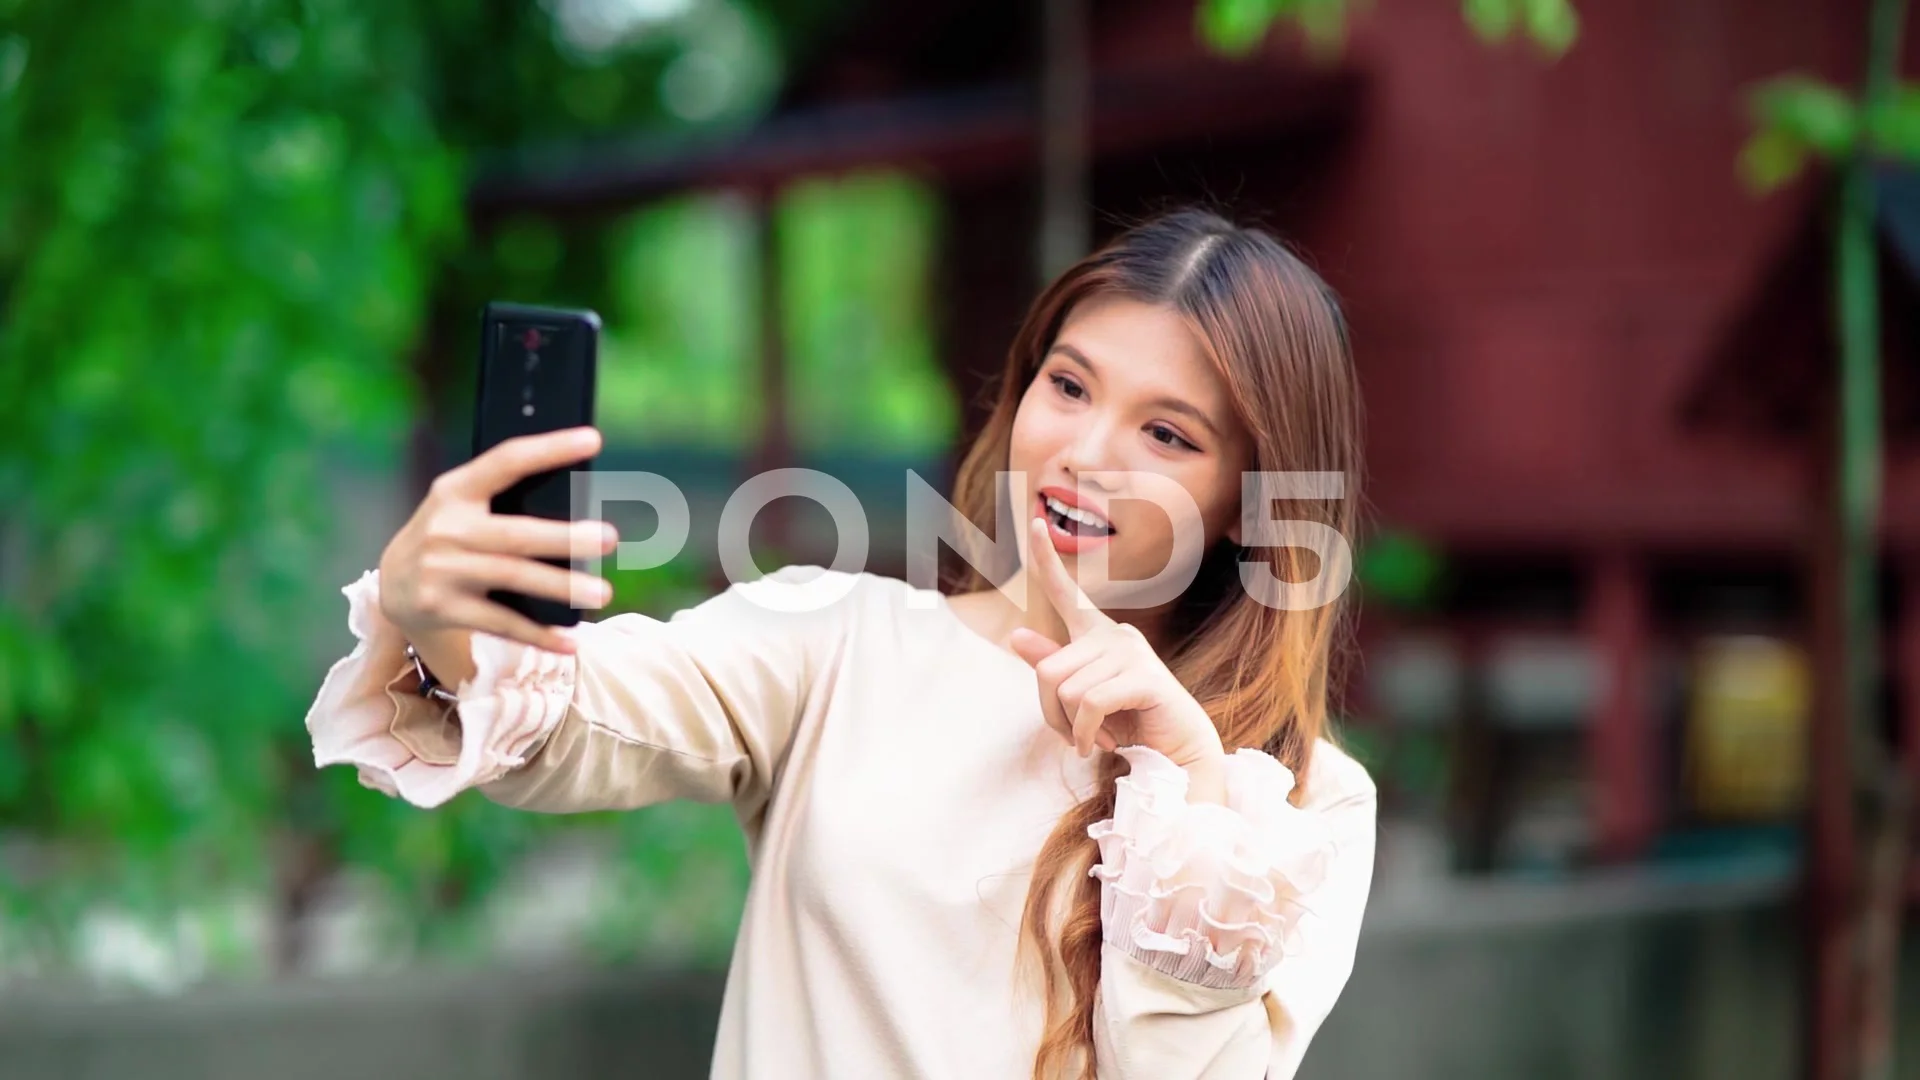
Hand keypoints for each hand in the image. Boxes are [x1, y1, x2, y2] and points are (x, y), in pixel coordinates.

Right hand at [377, 426, 618, 653]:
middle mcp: (447, 528)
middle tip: (610, 538)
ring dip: (562, 587)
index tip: (592, 440)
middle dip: (565, 537)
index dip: (549, 449)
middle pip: (516, 533)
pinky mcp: (444, 608)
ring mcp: (443, 570)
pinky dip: (538, 634)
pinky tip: (569, 640)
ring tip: (602, 592)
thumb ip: (503, 499)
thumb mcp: (462, 506)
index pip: (506, 461)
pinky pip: (501, 623)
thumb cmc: (447, 537)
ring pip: (513, 577)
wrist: (392, 585)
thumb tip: (580, 506)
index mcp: (456, 490)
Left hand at [1008, 516, 1225, 770]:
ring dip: (1073, 729)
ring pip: (1065, 691)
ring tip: (1098, 736)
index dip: (1047, 559)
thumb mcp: (1083, 698)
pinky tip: (1104, 743)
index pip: (1065, 592)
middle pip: (1048, 670)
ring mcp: (1132, 652)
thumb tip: (1016, 635)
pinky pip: (1088, 705)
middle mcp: (1115, 635)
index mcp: (1098, 635)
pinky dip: (1086, 733)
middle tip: (1077, 734)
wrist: (1176, 753)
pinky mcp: (1144, 676)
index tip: (1035, 524)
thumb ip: (1054, 667)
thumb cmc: (1130, 721)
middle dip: (1053, 714)